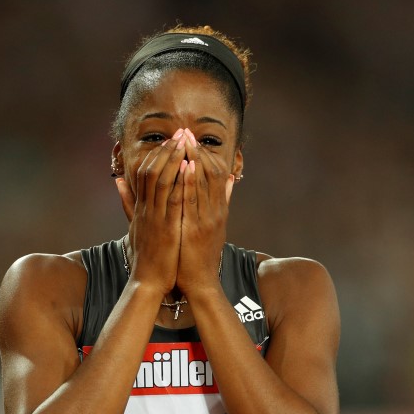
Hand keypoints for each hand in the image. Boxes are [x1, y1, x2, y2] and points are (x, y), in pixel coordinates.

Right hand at [116, 128, 187, 293]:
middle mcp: (147, 209)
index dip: (157, 155)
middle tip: (179, 133)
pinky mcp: (167, 228)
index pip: (145, 173)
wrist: (147, 282)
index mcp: (141, 209)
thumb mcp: (133, 226)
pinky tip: (189, 167)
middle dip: (166, 150)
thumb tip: (118, 181)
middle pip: (152, 171)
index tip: (169, 141)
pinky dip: (180, 182)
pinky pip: (174, 200)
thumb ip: (128, 203)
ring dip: (173, 160)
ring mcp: (156, 218)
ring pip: (162, 181)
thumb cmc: (144, 257)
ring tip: (184, 142)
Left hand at [176, 129, 235, 294]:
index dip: (204, 154)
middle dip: (197, 151)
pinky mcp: (197, 228)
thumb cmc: (202, 254)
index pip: (215, 173)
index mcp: (218, 209)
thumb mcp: (215, 225)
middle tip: (186, 131)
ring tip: (183, 141)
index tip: (191, 138)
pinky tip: (183, 167)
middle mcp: (215, 211)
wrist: (201, 282)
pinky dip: (189, 182)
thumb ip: (222, 201)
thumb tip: (229, 179)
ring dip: (193, 160)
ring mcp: (207, 219)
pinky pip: (193, 201)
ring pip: (203, 183)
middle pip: (210, 173)